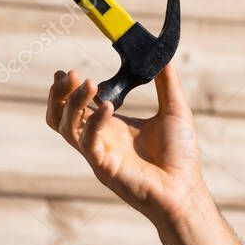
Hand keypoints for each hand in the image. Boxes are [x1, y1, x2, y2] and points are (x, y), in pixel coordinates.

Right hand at [46, 64, 205, 224]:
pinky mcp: (104, 166)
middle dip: (58, 94)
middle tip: (69, 74)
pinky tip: (109, 107)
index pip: (75, 106)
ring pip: (66, 127)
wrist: (185, 190)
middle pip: (59, 116)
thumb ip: (166, 82)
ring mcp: (98, 153)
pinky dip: (94, 121)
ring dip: (73, 103)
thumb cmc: (179, 157)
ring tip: (88, 83)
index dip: (65, 90)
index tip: (66, 71)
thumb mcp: (174, 110)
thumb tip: (163, 54)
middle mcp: (99, 139)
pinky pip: (87, 141)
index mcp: (110, 127)